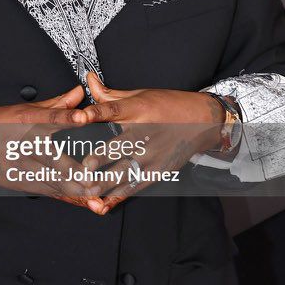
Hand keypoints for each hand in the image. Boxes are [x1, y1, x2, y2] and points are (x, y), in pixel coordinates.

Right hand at [0, 85, 108, 214]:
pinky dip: (66, 196)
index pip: (50, 117)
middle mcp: (24, 143)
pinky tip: (83, 200)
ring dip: (74, 186)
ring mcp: (21, 165)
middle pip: (52, 155)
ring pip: (51, 178)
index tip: (84, 118)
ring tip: (96, 191)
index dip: (67, 118)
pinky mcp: (20, 181)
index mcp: (26, 120)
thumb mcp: (27, 109)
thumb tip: (80, 92)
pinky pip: (47, 190)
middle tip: (97, 173)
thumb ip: (57, 104)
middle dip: (75, 166)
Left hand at [69, 72, 224, 214]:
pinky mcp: (157, 171)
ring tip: (87, 189)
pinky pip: (134, 185)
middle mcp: (144, 133)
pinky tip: (102, 204)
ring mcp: (151, 155)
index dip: (97, 112)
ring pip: (125, 171)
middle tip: (84, 166)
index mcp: (137, 110)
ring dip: (105, 181)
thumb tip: (88, 80)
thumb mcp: (140, 95)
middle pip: (119, 146)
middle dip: (100, 157)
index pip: (114, 110)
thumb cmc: (168, 105)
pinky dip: (118, 196)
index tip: (81, 116)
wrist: (203, 121)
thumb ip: (110, 94)